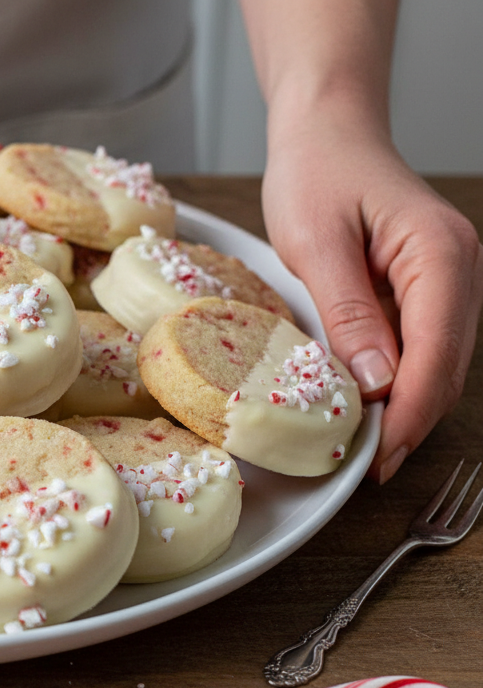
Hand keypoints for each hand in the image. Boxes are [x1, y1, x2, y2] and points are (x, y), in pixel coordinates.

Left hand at [260, 118, 482, 481]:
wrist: (325, 131)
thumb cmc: (316, 172)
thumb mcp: (316, 242)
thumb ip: (348, 312)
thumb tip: (376, 382)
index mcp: (439, 254)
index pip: (435, 353)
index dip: (407, 413)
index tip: (376, 456)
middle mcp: (459, 270)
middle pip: (446, 367)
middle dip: (409, 421)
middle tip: (365, 466)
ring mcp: (448, 280)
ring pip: (438, 363)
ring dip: (404, 406)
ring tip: (362, 447)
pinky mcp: (425, 288)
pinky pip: (421, 346)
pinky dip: (397, 380)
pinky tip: (365, 404)